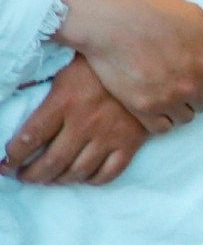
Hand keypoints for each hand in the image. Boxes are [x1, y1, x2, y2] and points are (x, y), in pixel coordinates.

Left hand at [2, 56, 149, 184]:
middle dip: (30, 175)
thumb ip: (41, 89)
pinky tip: (82, 176)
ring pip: (77, 172)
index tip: (5, 164)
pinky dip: (91, 181)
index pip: (29, 139)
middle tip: (23, 177)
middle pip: (51, 162)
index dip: (12, 157)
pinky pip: (108, 174)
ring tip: (49, 179)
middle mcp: (85, 123)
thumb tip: (14, 98)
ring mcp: (109, 136)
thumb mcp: (65, 71)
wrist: (147, 64)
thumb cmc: (100, 65)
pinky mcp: (130, 143)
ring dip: (58, 181)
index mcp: (64, 102)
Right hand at [54, 0, 202, 134]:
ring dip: (180, 107)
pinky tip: (154, 105)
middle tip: (179, 81)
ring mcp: (168, 99)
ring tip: (166, 93)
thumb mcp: (196, 15)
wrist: (110, 21)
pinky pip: (162, 128)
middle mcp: (192, 86)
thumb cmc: (153, 12)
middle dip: (196, 93)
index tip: (200, 75)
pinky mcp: (143, 108)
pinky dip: (161, 120)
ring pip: (186, 118)